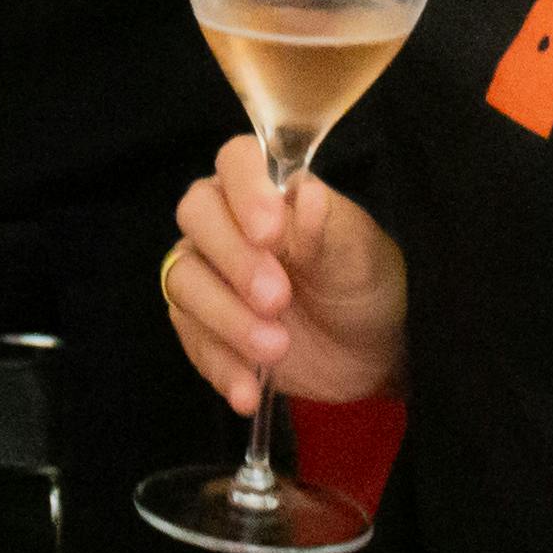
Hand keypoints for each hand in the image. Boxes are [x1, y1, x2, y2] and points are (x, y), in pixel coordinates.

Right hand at [165, 136, 406, 411]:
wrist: (368, 353)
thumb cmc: (364, 282)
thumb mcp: (360, 254)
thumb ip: (328, 226)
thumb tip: (306, 193)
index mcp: (267, 188)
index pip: (236, 161)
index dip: (245, 190)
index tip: (271, 232)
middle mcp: (226, 221)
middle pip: (196, 216)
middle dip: (233, 259)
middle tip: (277, 299)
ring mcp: (208, 273)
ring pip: (184, 279)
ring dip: (226, 318)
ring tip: (276, 349)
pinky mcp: (203, 325)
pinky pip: (192, 338)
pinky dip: (220, 365)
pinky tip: (250, 391)